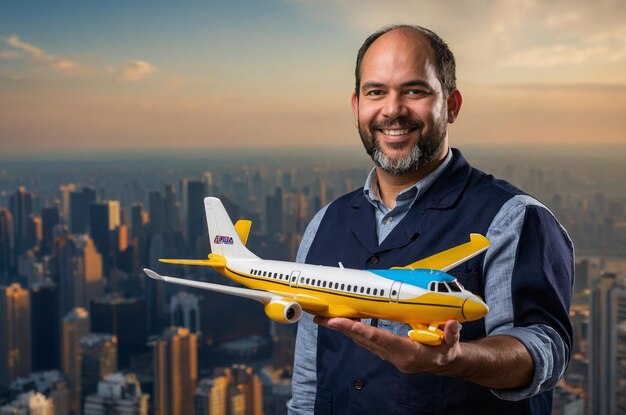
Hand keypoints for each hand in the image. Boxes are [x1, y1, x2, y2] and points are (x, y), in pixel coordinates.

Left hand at [314, 317, 461, 374]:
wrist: (444, 363)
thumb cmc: (446, 351)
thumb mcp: (451, 343)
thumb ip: (450, 334)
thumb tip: (451, 325)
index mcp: (408, 354)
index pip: (379, 339)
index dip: (359, 330)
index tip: (340, 322)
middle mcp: (394, 356)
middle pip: (363, 340)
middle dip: (342, 328)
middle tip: (322, 317)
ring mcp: (388, 356)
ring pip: (361, 341)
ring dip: (344, 329)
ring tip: (326, 318)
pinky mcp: (386, 352)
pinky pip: (366, 341)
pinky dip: (354, 331)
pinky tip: (344, 321)